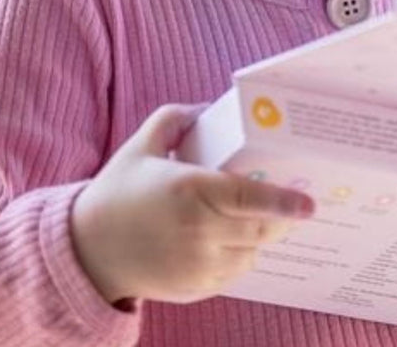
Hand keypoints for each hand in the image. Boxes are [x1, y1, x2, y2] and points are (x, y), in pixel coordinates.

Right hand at [71, 104, 314, 305]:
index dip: (284, 202)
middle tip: (295, 203)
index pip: (249, 199)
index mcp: (190, 190)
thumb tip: (208, 109)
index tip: (309, 203)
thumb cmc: (119, 191)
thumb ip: (176, 118)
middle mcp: (197, 231)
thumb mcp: (143, 143)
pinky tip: (235, 237)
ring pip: (251, 251)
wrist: (87, 249)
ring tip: (263, 217)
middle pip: (260, 228)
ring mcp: (196, 264)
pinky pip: (235, 272)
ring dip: (262, 236)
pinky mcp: (194, 288)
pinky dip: (243, 255)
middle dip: (281, 217)